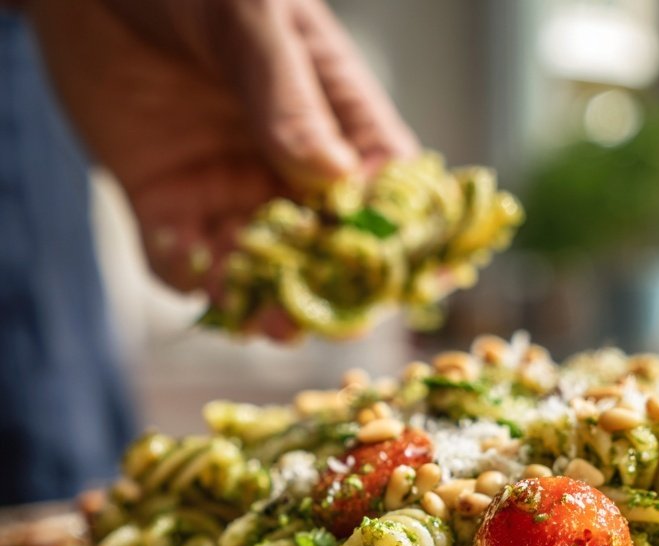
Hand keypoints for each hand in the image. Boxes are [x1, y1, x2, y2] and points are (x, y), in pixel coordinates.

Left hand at [29, 0, 417, 336]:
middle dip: (327, 289)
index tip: (405, 279)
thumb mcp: (250, 17)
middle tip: (319, 314)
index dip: (401, 241)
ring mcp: (235, 196)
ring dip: (265, 302)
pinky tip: (194, 276)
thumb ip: (288, 96)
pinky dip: (192, 281)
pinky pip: (188, 266)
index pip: (388, 197)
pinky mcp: (173, 209)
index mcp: (340, 126)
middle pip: (330, 253)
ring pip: (264, 272)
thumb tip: (334, 175)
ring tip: (266, 323)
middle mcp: (295, 173)